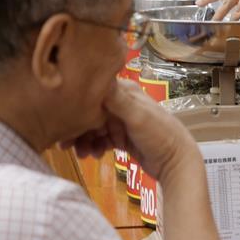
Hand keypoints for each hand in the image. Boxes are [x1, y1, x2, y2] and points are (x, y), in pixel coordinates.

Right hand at [63, 80, 198, 182]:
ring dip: (85, 141)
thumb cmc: (161, 135)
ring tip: (82, 155)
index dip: (78, 105)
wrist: (176, 162)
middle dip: (78, 128)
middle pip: (91, 112)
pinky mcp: (123, 137)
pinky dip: (95, 147)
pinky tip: (95, 156)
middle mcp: (122, 104)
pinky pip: (102, 140)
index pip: (94, 93)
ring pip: (94, 128)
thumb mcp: (138, 116)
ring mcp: (122, 121)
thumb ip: (117, 100)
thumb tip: (97, 77)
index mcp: (125, 92)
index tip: (63, 120)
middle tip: (64, 145)